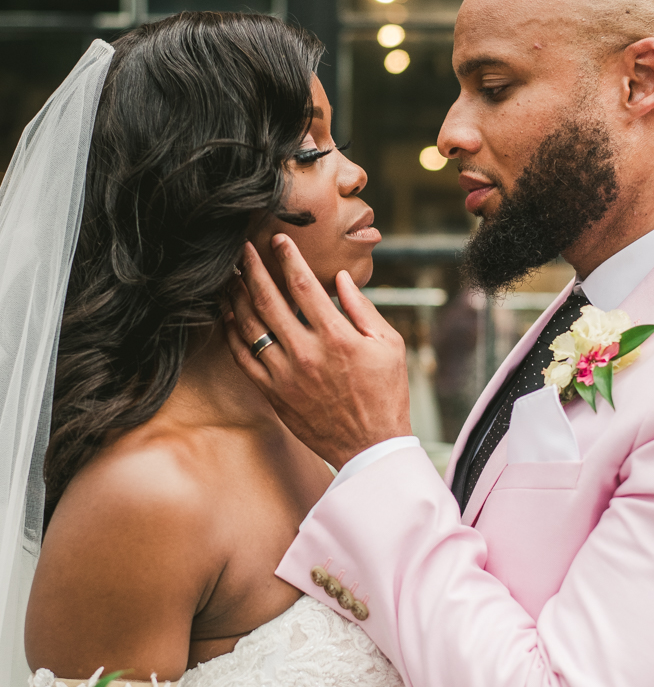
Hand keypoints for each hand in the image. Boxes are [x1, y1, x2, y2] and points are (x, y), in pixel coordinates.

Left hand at [224, 238, 411, 468]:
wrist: (370, 445)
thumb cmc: (385, 393)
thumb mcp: (389, 346)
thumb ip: (363, 309)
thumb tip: (341, 279)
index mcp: (336, 336)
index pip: (303, 284)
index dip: (287, 257)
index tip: (278, 240)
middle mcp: (306, 353)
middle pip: (268, 299)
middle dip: (252, 268)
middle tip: (243, 249)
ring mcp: (285, 375)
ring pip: (250, 327)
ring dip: (237, 297)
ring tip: (231, 277)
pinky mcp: (273, 393)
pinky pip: (244, 358)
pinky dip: (233, 334)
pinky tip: (230, 316)